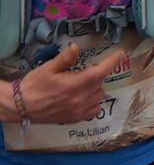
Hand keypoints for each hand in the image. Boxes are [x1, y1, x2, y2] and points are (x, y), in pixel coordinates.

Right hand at [3, 42, 138, 124]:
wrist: (21, 106)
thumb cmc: (34, 85)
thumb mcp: (48, 68)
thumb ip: (65, 58)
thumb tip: (77, 46)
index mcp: (75, 84)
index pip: (101, 71)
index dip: (112, 61)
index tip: (121, 53)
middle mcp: (81, 98)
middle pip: (100, 83)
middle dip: (96, 74)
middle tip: (84, 71)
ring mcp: (79, 110)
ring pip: (99, 96)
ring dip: (95, 88)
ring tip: (82, 85)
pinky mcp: (76, 118)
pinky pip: (95, 110)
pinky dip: (94, 102)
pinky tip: (84, 98)